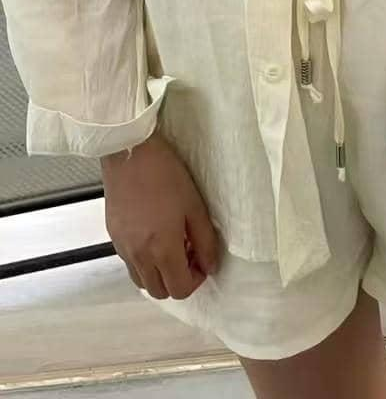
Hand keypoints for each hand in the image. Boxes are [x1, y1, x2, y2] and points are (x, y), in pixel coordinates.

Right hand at [101, 127, 220, 299]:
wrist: (131, 155)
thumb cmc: (167, 176)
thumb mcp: (195, 206)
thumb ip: (205, 241)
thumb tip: (210, 265)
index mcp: (162, 249)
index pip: (180, 289)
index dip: (197, 280)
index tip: (204, 260)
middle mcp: (138, 256)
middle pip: (159, 291)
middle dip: (179, 280)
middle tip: (190, 253)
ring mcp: (122, 249)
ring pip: (142, 281)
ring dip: (160, 273)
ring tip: (173, 245)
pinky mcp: (113, 238)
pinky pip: (131, 264)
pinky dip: (146, 262)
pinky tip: (156, 237)